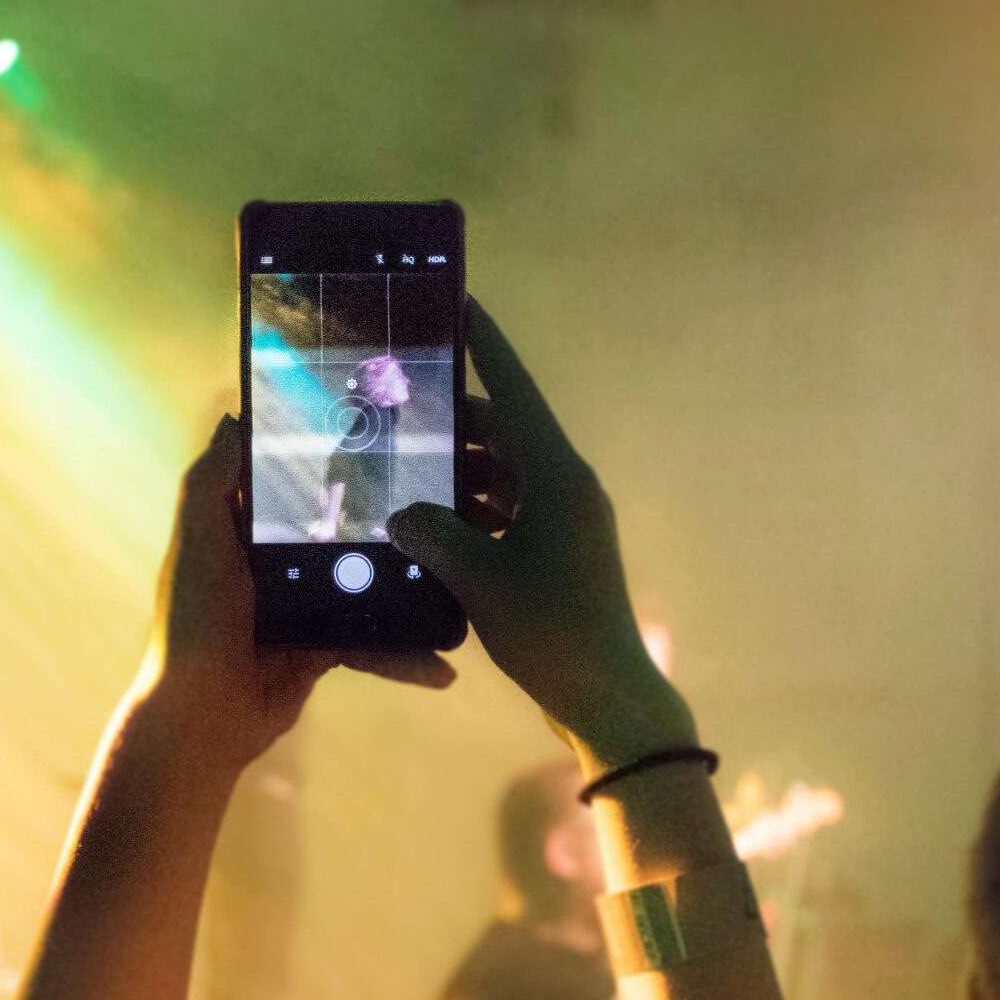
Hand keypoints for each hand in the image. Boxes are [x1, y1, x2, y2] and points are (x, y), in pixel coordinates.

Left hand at [141, 415, 453, 771]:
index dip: (340, 456)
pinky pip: (376, 643)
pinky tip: (442, 665)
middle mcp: (280, 559)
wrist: (202, 716)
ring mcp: (308, 604)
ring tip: (464, 573)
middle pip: (349, 525)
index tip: (394, 433)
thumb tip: (235, 419)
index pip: (298, 479)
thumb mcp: (197, 540)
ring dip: (417, 583)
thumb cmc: (194, 621)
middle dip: (399, 515)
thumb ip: (212, 481)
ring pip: (373, 582)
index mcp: (248, 527)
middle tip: (457, 498)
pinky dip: (405, 656)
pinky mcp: (326, 647)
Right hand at [388, 299, 692, 769]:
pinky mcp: (558, 557)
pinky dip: (469, 513)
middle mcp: (565, 488)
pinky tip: (425, 526)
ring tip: (396, 470)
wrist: (606, 698)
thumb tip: (401, 511)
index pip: (515, 391)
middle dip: (449, 423)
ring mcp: (565, 523)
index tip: (460, 301)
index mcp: (556, 476)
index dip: (485, 346)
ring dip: (455, 474)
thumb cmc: (551, 630)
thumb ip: (433, 534)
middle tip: (392, 412)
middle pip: (502, 434)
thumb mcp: (479, 579)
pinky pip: (506, 514)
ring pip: (501, 477)